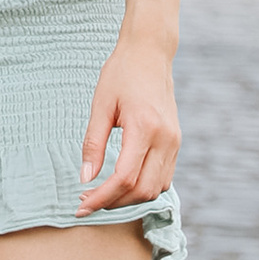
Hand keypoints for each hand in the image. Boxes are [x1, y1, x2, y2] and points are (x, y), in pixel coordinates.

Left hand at [77, 24, 177, 215]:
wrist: (150, 53)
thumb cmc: (121, 74)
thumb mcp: (100, 105)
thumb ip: (93, 143)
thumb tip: (85, 178)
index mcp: (145, 127)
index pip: (124, 178)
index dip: (102, 197)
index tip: (82, 205)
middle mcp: (165, 139)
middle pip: (142, 190)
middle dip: (114, 203)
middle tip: (87, 201)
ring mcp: (174, 142)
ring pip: (156, 189)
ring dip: (130, 199)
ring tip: (103, 195)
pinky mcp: (176, 142)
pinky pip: (164, 178)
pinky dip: (144, 188)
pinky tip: (123, 185)